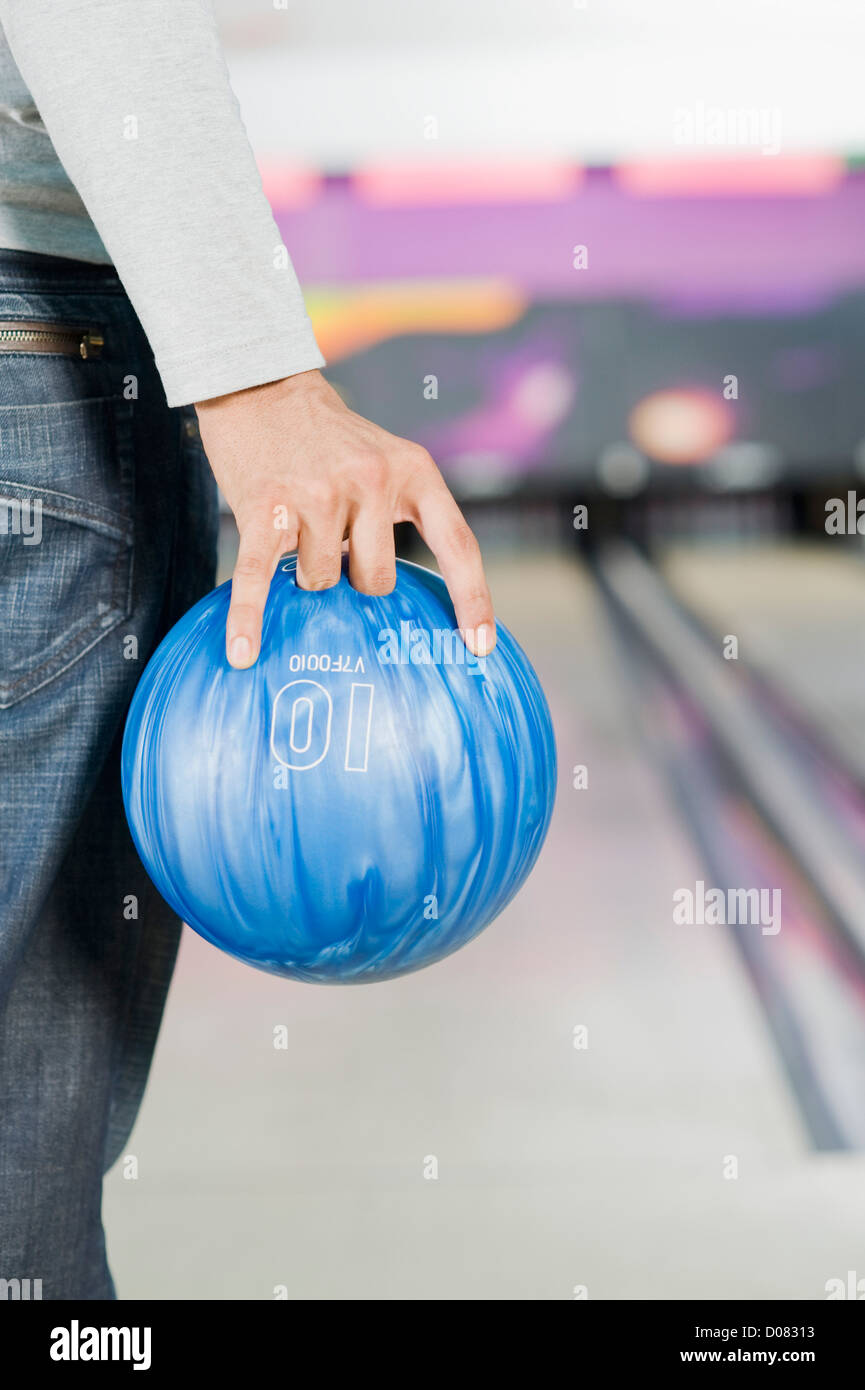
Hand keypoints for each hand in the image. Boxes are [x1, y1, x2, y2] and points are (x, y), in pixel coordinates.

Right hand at [195, 369, 494, 668]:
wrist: (262, 386)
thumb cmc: (330, 441)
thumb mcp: (388, 460)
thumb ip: (402, 515)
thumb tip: (394, 601)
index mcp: (414, 471)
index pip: (457, 545)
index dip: (472, 600)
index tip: (479, 647)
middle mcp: (371, 480)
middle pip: (375, 580)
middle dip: (354, 576)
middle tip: (335, 543)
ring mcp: (316, 493)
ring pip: (322, 578)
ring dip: (307, 569)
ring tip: (297, 527)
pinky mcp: (264, 506)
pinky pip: (258, 577)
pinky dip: (248, 619)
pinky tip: (242, 653)